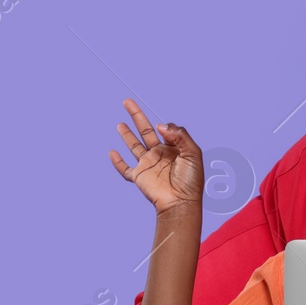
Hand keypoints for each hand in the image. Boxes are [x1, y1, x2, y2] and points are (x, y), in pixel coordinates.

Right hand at [109, 98, 204, 213]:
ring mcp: (147, 165)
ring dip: (126, 135)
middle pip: (145, 131)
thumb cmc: (191, 181)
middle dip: (136, 116)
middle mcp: (159, 155)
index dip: (165, 126)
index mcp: (173, 149)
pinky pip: (125, 169)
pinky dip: (117, 162)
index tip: (164, 130)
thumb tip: (160, 125)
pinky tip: (112, 152)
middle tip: (127, 101)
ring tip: (120, 124)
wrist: (181, 202)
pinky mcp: (138, 177)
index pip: (165, 130)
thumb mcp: (193, 153)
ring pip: (134, 146)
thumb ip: (180, 135)